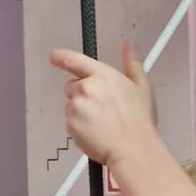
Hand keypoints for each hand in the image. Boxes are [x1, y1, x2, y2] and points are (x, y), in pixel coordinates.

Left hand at [49, 44, 155, 169]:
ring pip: (71, 106)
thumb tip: (127, 47)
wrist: (133, 148)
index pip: (75, 60)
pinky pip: (70, 123)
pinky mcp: (70, 124)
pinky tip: (96, 132)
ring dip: (81, 112)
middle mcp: (86, 87)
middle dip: (82, 95)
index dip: (62, 57)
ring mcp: (76, 106)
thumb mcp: (141, 87)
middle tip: (102, 109)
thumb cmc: (138, 121)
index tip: (54, 56)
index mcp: (103, 75)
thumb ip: (131, 64)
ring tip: (102, 123)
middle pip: (72, 87)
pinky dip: (79, 127)